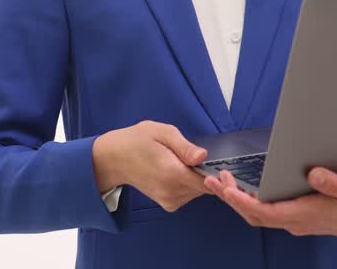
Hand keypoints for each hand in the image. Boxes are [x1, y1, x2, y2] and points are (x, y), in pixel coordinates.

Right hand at [92, 120, 215, 211]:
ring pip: (198, 192)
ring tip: (183, 161)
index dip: (218, 174)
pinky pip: (189, 195)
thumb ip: (184, 146)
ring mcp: (169, 200)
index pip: (208, 182)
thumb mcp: (162, 133)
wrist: (114, 159)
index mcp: (172, 173)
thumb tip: (203, 156)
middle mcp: (172, 192)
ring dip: (197, 178)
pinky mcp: (168, 204)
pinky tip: (179, 171)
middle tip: (196, 156)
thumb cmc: (138, 140)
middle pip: (205, 187)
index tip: (222, 163)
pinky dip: (189, 184)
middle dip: (207, 173)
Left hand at [204, 166, 336, 238]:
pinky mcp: (297, 216)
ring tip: (221, 181)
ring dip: (238, 200)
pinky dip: (250, 202)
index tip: (227, 190)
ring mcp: (295, 221)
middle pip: (255, 215)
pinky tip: (243, 189)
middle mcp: (296, 221)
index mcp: (306, 214)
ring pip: (259, 215)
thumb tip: (313, 174)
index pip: (266, 212)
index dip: (244, 202)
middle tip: (214, 179)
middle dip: (231, 199)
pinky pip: (267, 212)